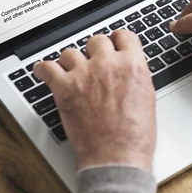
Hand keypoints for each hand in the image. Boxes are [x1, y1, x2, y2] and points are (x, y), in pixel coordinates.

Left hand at [34, 30, 155, 171]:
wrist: (117, 157)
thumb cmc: (134, 135)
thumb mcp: (147, 96)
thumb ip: (135, 75)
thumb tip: (127, 69)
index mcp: (132, 64)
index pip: (123, 35)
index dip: (118, 41)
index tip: (114, 45)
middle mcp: (108, 64)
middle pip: (97, 40)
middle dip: (96, 51)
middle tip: (94, 63)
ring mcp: (85, 74)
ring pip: (71, 52)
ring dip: (71, 61)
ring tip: (72, 71)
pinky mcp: (65, 88)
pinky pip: (47, 68)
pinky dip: (44, 69)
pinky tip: (45, 72)